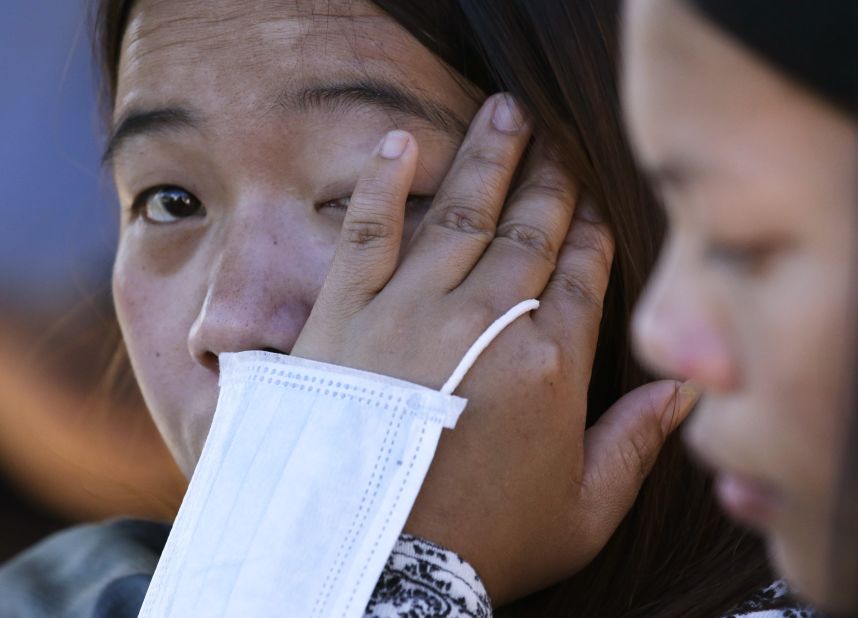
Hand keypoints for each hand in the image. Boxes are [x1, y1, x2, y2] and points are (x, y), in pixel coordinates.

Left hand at [292, 94, 698, 604]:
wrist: (374, 564)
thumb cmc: (484, 544)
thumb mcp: (582, 511)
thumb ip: (635, 443)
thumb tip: (681, 390)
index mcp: (549, 363)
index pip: (580, 274)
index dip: (590, 232)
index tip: (593, 202)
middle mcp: (484, 320)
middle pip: (528, 232)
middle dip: (550, 182)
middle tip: (560, 140)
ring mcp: (410, 309)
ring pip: (460, 214)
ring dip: (488, 159)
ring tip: (506, 112)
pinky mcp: (345, 313)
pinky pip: (368, 230)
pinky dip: (384, 182)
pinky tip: (404, 142)